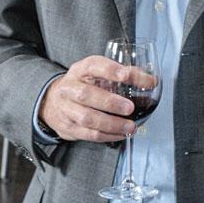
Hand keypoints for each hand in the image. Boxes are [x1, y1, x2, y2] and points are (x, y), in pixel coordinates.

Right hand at [37, 55, 156, 142]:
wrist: (52, 102)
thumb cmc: (83, 84)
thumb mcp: (99, 73)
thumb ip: (125, 74)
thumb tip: (151, 81)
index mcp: (80, 70)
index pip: (93, 66)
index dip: (109, 70)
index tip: (125, 75)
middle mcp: (69, 88)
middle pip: (86, 95)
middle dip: (110, 102)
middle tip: (130, 107)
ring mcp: (66, 109)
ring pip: (86, 118)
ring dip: (111, 124)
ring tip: (130, 126)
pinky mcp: (67, 127)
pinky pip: (88, 134)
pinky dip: (107, 136)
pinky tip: (121, 134)